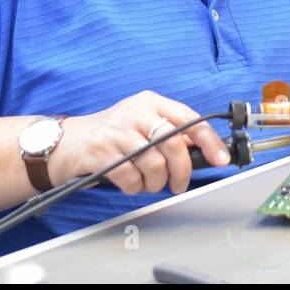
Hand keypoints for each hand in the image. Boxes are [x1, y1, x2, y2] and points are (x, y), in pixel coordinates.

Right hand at [48, 91, 229, 194]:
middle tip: (177, 184)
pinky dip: (134, 187)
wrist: (67, 142)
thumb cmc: (112, 136)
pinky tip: (128, 182)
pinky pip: (131, 177)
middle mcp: (135, 111)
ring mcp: (116, 130)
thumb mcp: (142, 125)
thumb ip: (170, 134)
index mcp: (150, 102)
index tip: (221, 159)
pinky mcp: (101, 150)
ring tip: (146, 183)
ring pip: (154, 164)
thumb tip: (204, 149)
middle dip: (181, 171)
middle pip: (174, 144)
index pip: (188, 118)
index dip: (208, 140)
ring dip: (155, 183)